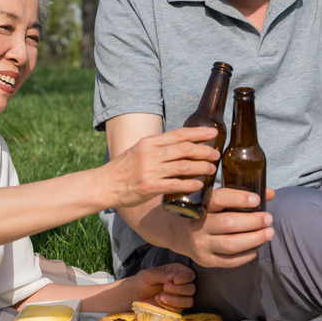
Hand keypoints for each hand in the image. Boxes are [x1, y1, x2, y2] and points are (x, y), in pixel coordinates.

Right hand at [103, 127, 220, 207]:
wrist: (105, 184)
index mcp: (149, 142)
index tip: (213, 133)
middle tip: (216, 154)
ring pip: (182, 165)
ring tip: (212, 169)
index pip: (178, 134)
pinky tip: (199, 184)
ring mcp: (150, 170)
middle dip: (204, 151)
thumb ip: (158, 147)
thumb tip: (180, 146)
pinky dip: (189, 184)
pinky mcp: (149, 186)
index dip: (198, 133)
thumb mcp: (139, 150)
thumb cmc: (124, 168)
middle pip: (184, 149)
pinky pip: (174, 184)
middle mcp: (151, 153)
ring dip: (201, 167)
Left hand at [129, 263, 196, 311]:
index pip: (190, 274)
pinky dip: (169, 306)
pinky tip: (158, 300)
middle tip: (165, 287)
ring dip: (176, 300)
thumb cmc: (143, 281)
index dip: (186, 277)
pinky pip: (179, 310)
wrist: (135, 295)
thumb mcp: (149, 274)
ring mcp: (179, 297)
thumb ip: (162, 275)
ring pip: (189, 301)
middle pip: (191, 288)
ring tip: (162, 297)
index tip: (176, 280)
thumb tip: (174, 277)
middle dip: (180, 289)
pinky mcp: (175, 308)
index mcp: (177, 272)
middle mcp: (181, 284)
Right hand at [169, 186, 276, 268]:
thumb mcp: (213, 199)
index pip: (219, 199)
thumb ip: (239, 196)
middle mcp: (197, 225)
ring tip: (269, 232)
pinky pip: (231, 261)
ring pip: (231, 245)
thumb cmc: (201, 212)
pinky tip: (257, 246)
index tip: (257, 199)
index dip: (239, 199)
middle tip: (268, 218)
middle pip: (228, 224)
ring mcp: (201, 245)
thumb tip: (270, 194)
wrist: (175, 232)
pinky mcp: (206, 260)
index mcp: (199, 205)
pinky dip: (248, 254)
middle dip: (253, 221)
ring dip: (254, 239)